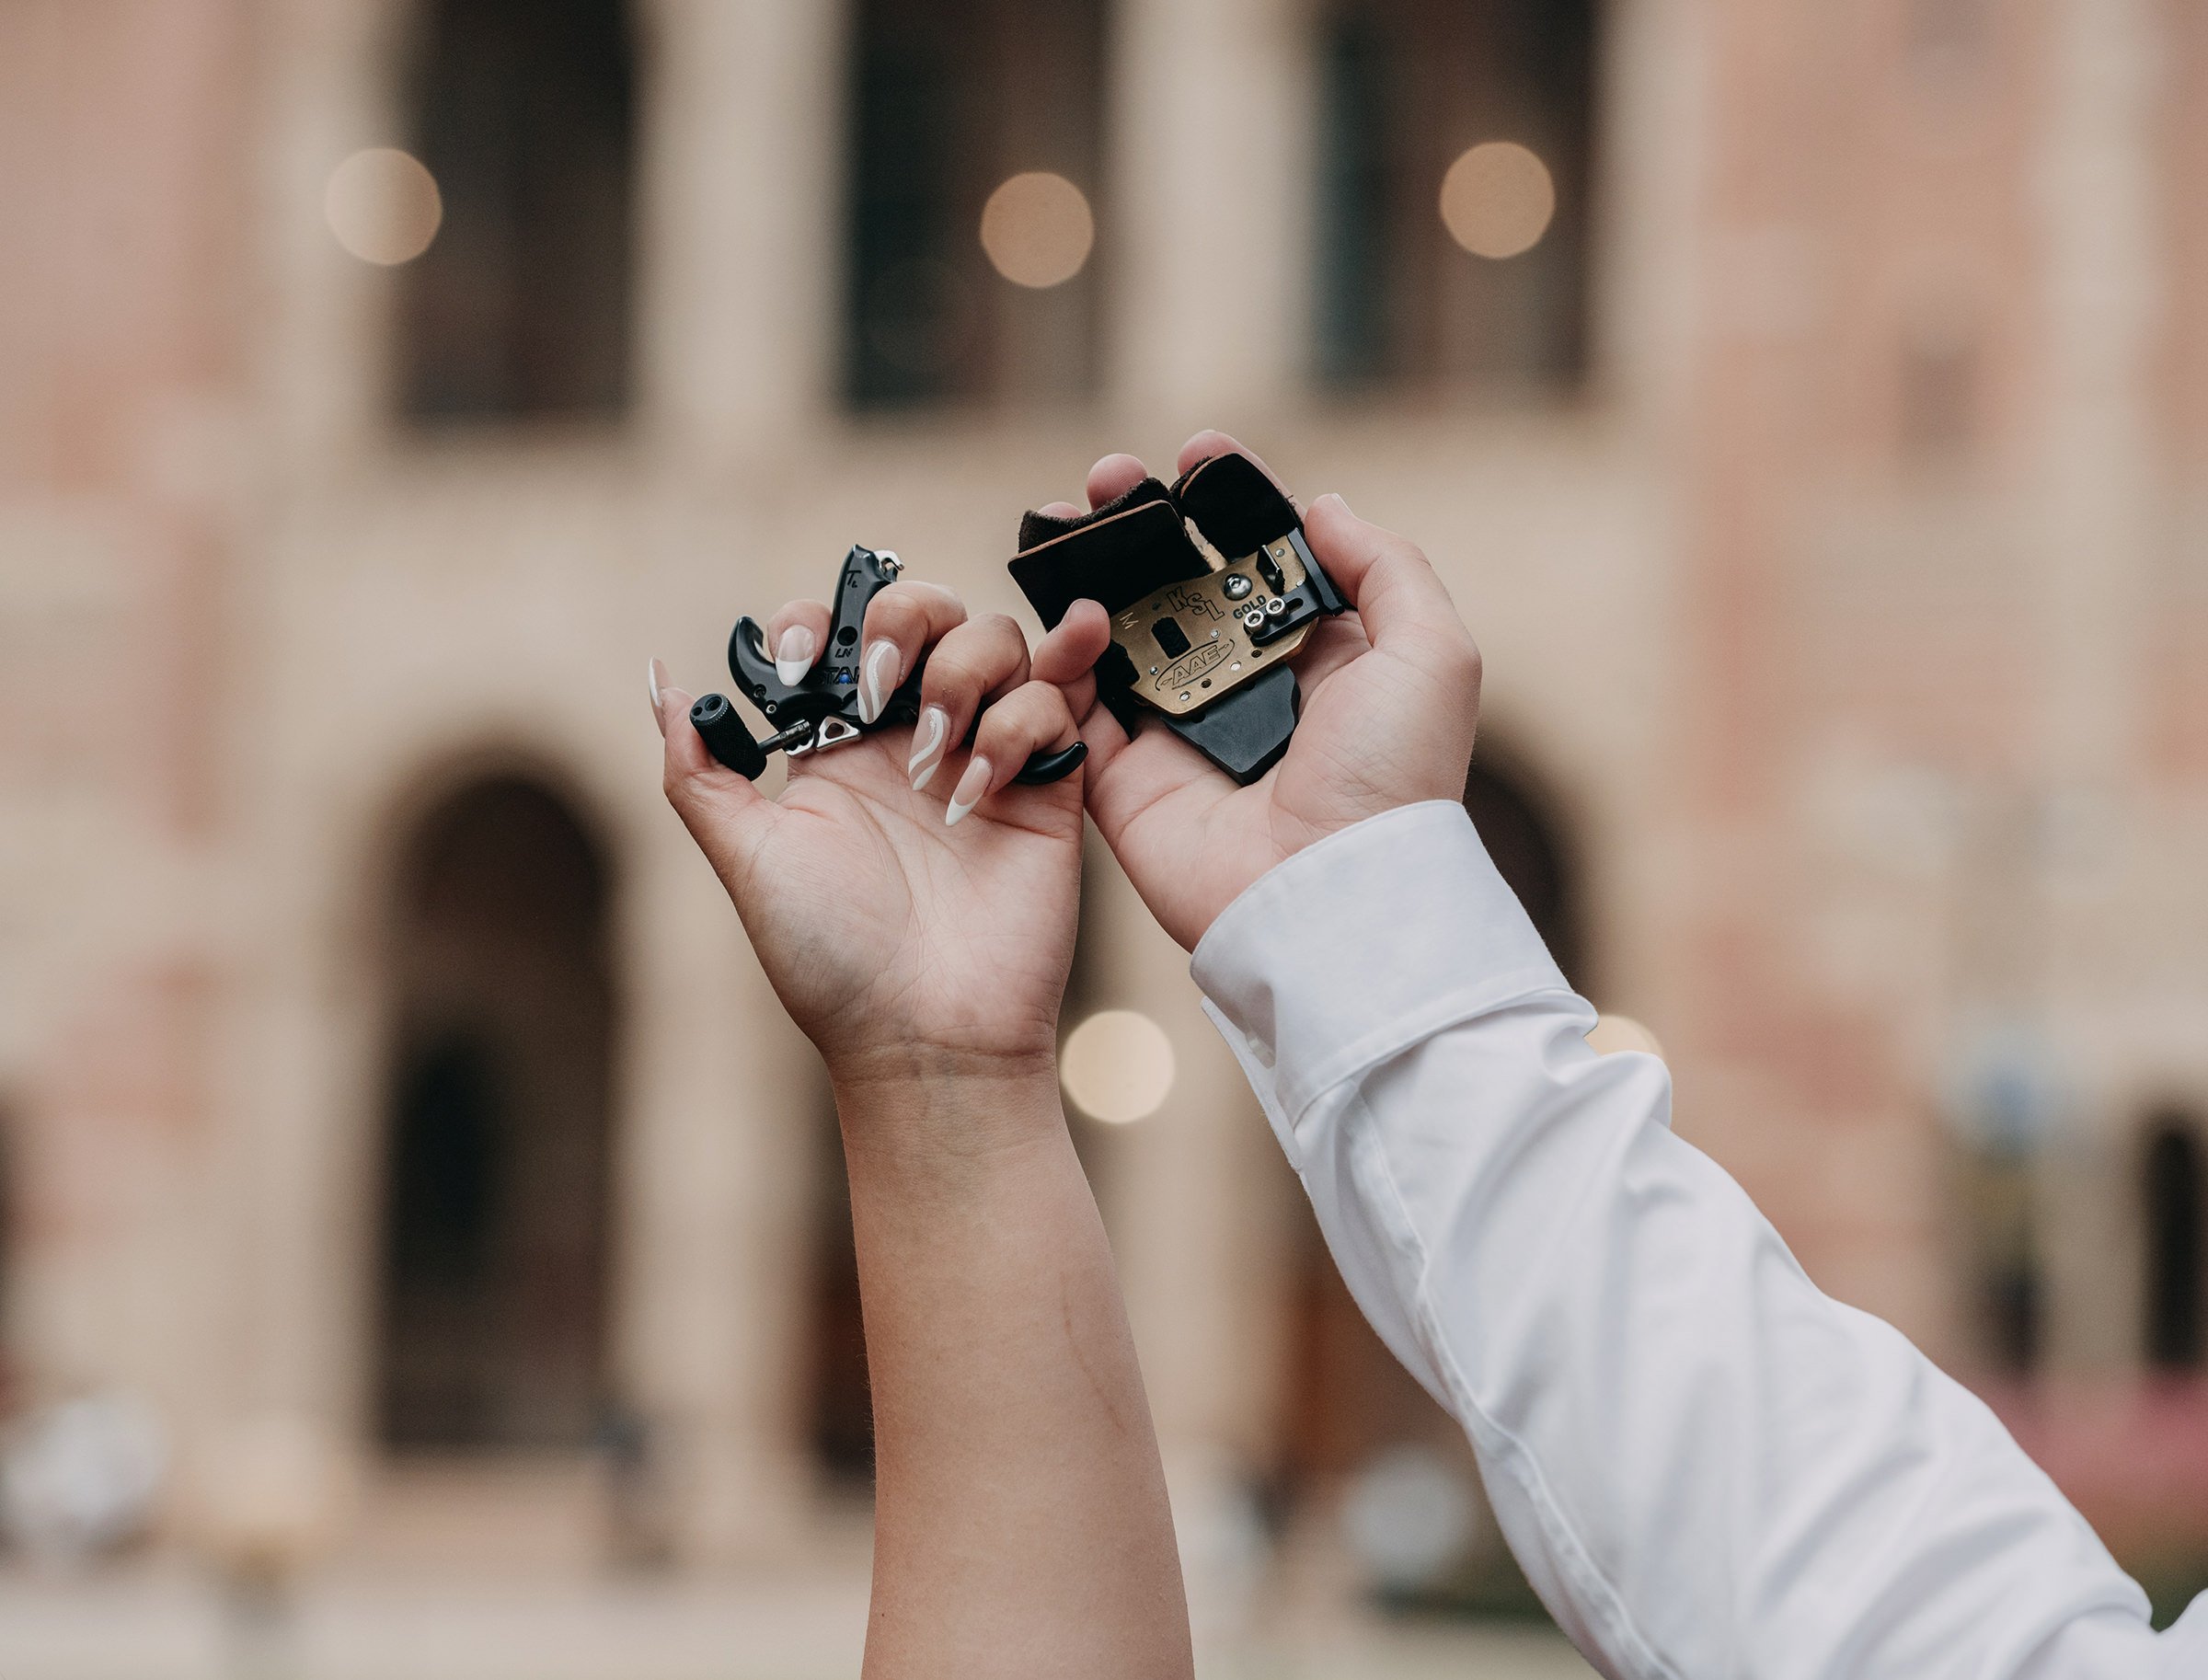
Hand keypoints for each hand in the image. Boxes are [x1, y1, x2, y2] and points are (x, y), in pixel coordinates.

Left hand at [653, 583, 1091, 1102]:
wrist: (924, 1035)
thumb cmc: (830, 961)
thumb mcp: (746, 858)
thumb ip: (699, 772)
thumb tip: (664, 682)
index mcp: (840, 748)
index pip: (841, 634)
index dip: (824, 621)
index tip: (803, 662)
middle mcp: (913, 739)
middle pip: (929, 610)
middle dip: (904, 619)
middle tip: (880, 686)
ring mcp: (983, 755)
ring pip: (997, 639)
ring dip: (961, 671)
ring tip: (931, 756)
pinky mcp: (1046, 785)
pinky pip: (1053, 700)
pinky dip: (1016, 723)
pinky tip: (977, 790)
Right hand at [1034, 430, 1481, 950]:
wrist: (1330, 893)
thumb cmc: (1394, 781)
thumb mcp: (1432, 656)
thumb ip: (1385, 566)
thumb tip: (1323, 506)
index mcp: (1318, 656)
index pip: (1261, 558)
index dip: (1227, 499)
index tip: (1196, 452)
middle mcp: (1245, 688)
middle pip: (1177, 583)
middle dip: (1140, 521)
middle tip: (1108, 477)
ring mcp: (1178, 731)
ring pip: (1116, 632)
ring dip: (1084, 570)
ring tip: (1061, 517)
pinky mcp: (1123, 777)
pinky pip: (1076, 704)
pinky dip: (1059, 654)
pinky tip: (1063, 608)